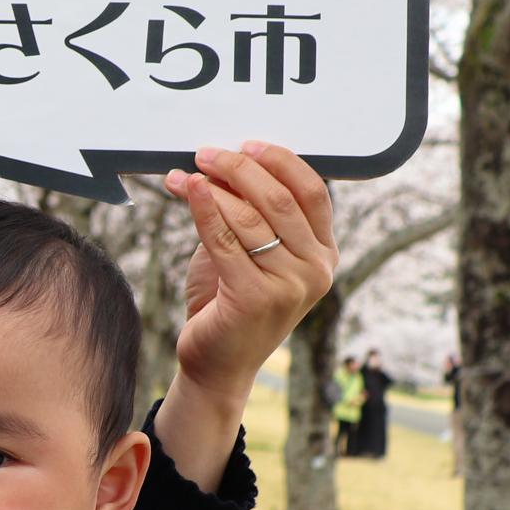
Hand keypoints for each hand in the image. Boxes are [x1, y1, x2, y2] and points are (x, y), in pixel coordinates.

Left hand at [170, 142, 336, 401]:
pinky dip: (203, 208)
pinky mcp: (254, 298)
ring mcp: (290, 287)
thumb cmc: (230, 302)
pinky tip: (188, 188)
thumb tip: (222, 163)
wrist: (217, 365)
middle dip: (240, 168)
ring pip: (249, 217)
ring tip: (186, 173)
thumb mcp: (248, 252)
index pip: (313, 192)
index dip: (281, 162)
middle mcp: (315, 271)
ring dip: (213, 187)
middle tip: (207, 153)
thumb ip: (248, 212)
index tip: (246, 144)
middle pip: (280, 199)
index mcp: (324, 254)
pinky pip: (225, 240)